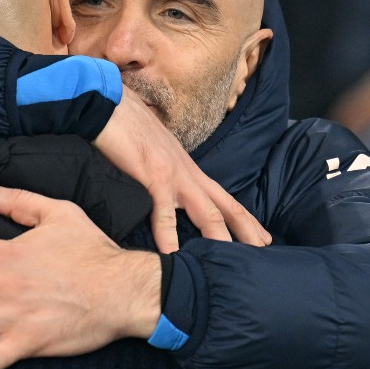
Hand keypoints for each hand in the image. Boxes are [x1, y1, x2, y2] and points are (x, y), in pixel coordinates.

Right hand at [94, 87, 270, 252]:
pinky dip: (167, 237)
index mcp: (187, 168)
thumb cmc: (123, 127)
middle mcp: (187, 173)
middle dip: (246, 231)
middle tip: (264, 254)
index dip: (243, 218)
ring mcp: (172, 175)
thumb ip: (162, 173)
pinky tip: (171, 256)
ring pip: (206, 213)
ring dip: (220, 239)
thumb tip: (162, 192)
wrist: (105, 104)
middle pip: (225, 207)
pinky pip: (162, 213)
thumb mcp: (152, 153)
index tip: (261, 237)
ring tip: (229, 264)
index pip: (223, 197)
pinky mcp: (152, 177)